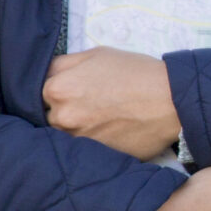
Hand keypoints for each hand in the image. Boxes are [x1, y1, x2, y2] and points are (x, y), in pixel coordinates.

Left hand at [46, 48, 182, 158]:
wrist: (171, 100)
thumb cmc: (136, 72)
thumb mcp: (96, 54)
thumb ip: (63, 64)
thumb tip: (47, 76)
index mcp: (57, 88)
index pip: (40, 91)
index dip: (58, 90)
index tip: (74, 90)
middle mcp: (61, 117)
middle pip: (50, 116)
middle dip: (65, 110)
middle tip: (90, 104)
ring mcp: (77, 140)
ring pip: (66, 135)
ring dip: (78, 128)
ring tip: (102, 118)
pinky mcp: (94, 156)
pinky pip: (84, 150)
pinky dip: (92, 142)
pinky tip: (109, 130)